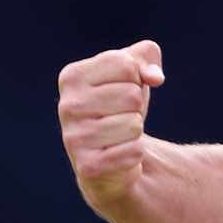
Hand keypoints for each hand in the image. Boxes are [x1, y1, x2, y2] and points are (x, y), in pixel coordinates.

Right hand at [58, 40, 166, 203]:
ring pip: (134, 124)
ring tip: (118, 134)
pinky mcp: (88, 166)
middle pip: (132, 95)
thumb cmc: (120, 104)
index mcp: (72, 77)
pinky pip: (134, 150)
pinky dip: (135, 152)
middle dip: (137, 105)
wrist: (110, 155)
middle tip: (121, 114)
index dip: (135, 76)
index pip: (125, 64)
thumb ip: (147, 55)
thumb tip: (155, 78)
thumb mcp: (133, 70)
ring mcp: (74, 138)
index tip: (121, 88)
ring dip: (135, 129)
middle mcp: (67, 107)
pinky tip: (118, 153)